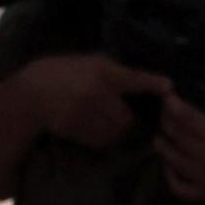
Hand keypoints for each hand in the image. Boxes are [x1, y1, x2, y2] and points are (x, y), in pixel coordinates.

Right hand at [17, 54, 171, 148]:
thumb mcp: (92, 62)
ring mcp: (81, 112)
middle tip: (123, 117)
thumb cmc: (69, 72)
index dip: (151, 83)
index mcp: (101, 71)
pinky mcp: (72, 128)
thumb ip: (116, 71)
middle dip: (128, 120)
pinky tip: (94, 128)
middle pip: (126, 118)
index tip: (169, 87)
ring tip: (106, 122)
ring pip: (113, 132)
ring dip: (116, 132)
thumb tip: (144, 82)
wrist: (35, 89)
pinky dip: (102, 139)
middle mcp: (93, 92)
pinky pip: (98, 141)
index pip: (132, 78)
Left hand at [154, 92, 204, 204]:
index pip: (184, 115)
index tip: (170, 93)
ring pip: (169, 157)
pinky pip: (177, 186)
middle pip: (173, 133)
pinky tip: (170, 163)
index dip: (172, 102)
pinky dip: (168, 174)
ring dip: (163, 141)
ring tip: (164, 132)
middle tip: (167, 109)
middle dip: (166, 117)